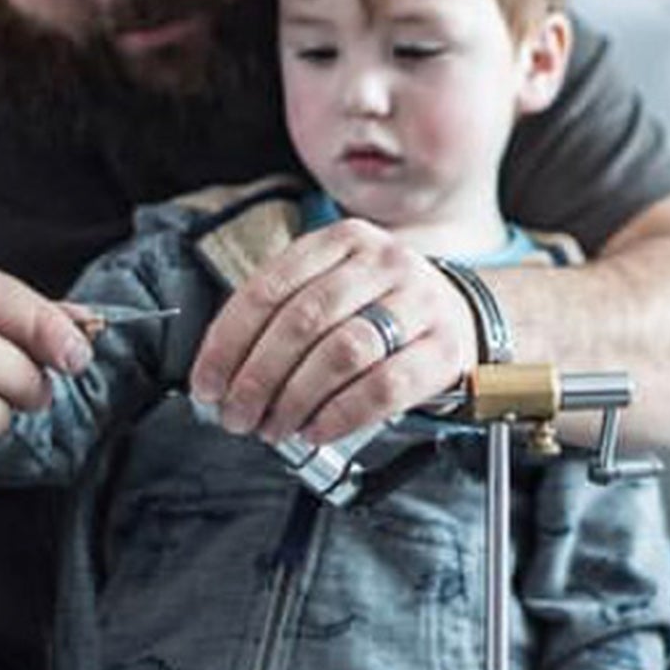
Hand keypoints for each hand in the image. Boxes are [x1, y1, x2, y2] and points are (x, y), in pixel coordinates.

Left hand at [188, 218, 476, 445]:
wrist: (462, 317)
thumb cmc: (380, 310)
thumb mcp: (333, 288)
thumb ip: (282, 317)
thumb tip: (223, 376)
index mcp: (344, 240)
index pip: (269, 288)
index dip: (228, 342)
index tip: (207, 385)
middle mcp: (384, 262)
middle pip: (303, 320)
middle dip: (258, 377)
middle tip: (237, 415)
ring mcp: (420, 302)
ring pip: (343, 351)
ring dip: (297, 398)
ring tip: (275, 426)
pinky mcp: (444, 348)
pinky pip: (385, 386)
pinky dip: (342, 414)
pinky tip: (318, 429)